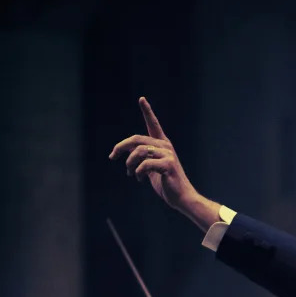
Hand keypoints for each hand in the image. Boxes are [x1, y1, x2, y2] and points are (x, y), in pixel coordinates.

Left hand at [109, 97, 218, 228]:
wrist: (182, 198)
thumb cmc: (166, 183)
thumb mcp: (149, 168)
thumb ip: (139, 157)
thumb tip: (121, 150)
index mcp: (162, 144)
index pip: (153, 124)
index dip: (147, 111)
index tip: (142, 99)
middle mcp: (166, 146)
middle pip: (136, 139)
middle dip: (120, 147)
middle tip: (112, 157)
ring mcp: (168, 154)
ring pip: (138, 152)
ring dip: (129, 164)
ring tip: (130, 173)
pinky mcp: (168, 165)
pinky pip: (144, 165)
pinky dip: (138, 172)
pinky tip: (140, 179)